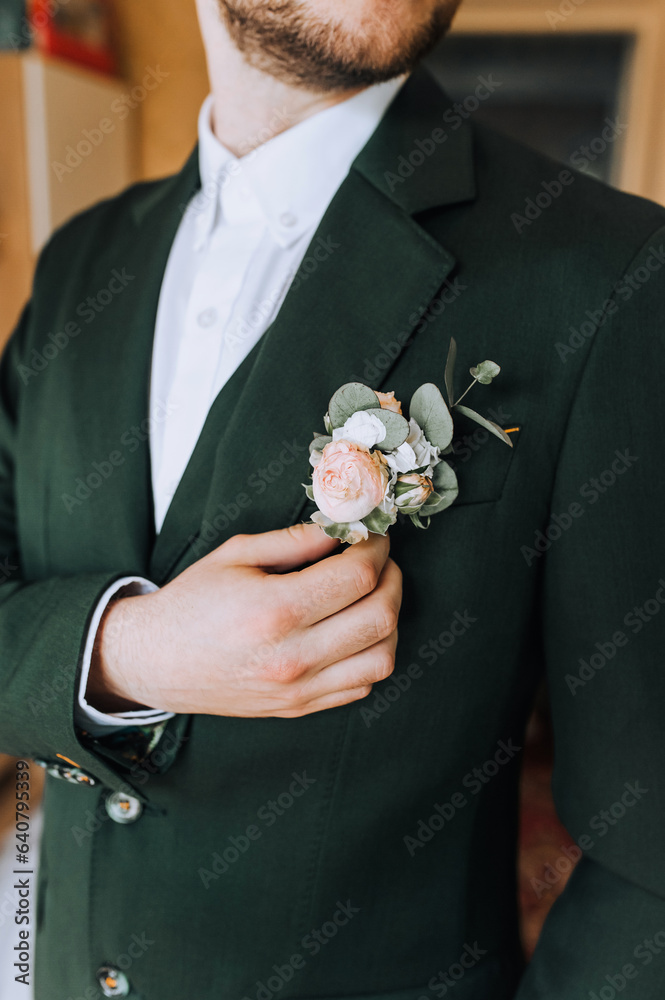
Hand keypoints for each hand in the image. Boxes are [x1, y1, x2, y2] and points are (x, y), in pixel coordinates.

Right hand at [88, 523, 401, 717]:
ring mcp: (299, 688)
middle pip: (381, 617)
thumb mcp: (236, 555)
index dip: (376, 549)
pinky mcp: (299, 706)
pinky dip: (373, 654)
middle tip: (381, 561)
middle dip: (393, 579)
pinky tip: (356, 631)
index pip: (358, 577)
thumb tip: (343, 528)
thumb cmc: (192, 602)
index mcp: (276, 610)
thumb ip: (295, 540)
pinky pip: (362, 685)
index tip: (373, 536)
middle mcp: (293, 655)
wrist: (156, 661)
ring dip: (391, 620)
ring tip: (374, 596)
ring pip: (383, 657)